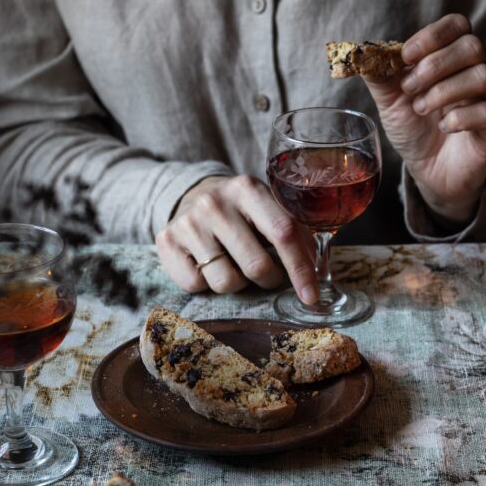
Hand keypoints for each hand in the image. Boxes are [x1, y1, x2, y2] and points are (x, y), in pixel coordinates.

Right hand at [155, 175, 318, 301]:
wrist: (191, 196)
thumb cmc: (242, 211)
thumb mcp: (268, 209)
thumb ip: (295, 232)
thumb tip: (318, 271)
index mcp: (248, 189)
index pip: (283, 234)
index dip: (301, 270)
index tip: (311, 296)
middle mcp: (215, 202)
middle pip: (257, 265)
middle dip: (270, 279)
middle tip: (267, 273)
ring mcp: (189, 222)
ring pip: (227, 282)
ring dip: (238, 283)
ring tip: (234, 263)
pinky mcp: (166, 241)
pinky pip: (197, 286)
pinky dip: (208, 284)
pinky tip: (208, 264)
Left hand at [363, 14, 485, 226]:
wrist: (428, 171)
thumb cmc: (415, 129)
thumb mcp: (390, 101)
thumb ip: (379, 75)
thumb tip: (360, 52)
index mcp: (456, 57)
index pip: (458, 25)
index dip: (432, 35)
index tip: (406, 56)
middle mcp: (480, 72)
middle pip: (472, 46)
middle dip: (434, 65)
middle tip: (409, 88)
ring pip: (482, 76)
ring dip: (444, 91)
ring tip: (421, 109)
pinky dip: (459, 118)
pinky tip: (443, 127)